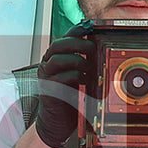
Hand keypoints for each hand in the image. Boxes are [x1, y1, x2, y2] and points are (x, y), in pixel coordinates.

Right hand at [34, 28, 94, 147]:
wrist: (57, 122)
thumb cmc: (70, 98)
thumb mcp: (79, 76)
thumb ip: (85, 62)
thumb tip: (101, 48)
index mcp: (55, 58)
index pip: (63, 37)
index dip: (76, 29)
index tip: (90, 25)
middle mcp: (48, 65)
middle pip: (57, 44)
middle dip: (77, 42)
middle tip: (92, 47)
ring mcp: (46, 77)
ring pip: (57, 59)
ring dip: (76, 59)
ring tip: (89, 66)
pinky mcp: (48, 89)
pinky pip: (60, 77)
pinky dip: (75, 76)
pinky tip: (85, 79)